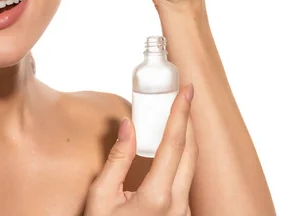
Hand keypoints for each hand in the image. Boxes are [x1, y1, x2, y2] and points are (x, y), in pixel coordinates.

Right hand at [84, 84, 195, 215]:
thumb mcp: (101, 197)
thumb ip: (118, 159)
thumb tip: (128, 126)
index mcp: (157, 197)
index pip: (175, 144)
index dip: (181, 113)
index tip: (186, 90)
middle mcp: (177, 204)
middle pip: (191, 151)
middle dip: (189, 119)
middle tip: (184, 95)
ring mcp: (182, 211)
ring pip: (192, 166)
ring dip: (186, 137)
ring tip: (177, 114)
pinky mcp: (181, 215)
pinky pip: (186, 178)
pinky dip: (181, 155)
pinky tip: (171, 145)